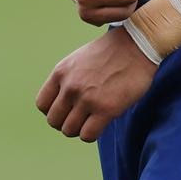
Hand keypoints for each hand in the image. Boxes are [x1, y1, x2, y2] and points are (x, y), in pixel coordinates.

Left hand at [36, 26, 157, 141]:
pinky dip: (92, 134)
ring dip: (80, 129)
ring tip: (93, 119)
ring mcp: (87, 98)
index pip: (42, 104)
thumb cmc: (112, 53)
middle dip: (66, 122)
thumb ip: (68, 79)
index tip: (67, 109)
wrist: (138, 44)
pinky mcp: (106, 109)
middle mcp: (70, 86)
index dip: (54, 111)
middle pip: (54, 121)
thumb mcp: (80, 59)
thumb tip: (62, 104)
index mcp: (61, 72)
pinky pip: (87, 135)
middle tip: (82, 117)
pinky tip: (102, 123)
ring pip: (69, 130)